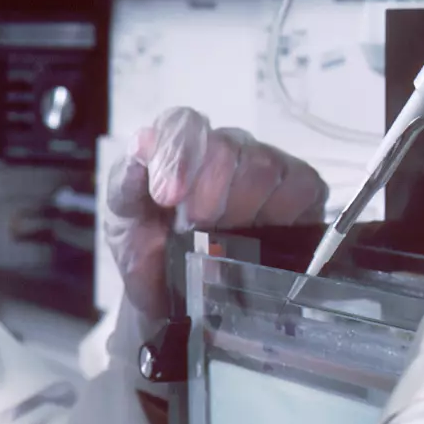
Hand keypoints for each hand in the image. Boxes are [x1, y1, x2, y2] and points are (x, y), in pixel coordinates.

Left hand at [104, 107, 325, 317]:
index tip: (168, 197)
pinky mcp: (299, 191)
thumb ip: (125, 180)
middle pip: (228, 147)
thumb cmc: (149, 253)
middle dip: (208, 194)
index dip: (178, 156)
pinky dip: (282, 214)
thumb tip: (142, 144)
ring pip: (264, 167)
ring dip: (241, 210)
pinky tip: (262, 237)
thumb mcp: (122, 221)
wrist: (175, 299)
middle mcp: (223, 147)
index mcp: (176, 145)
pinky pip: (302, 187)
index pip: (183, 124)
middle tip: (194, 229)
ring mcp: (263, 166)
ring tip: (224, 241)